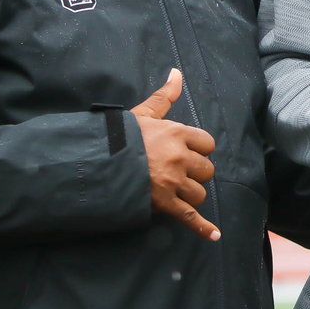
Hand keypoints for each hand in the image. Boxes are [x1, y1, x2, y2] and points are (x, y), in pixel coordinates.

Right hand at [131, 69, 220, 239]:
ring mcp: (173, 183)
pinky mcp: (165, 204)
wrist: (95, 163)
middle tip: (177, 172)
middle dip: (195, 173)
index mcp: (177, 134)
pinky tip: (214, 236)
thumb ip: (164, 96)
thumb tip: (176, 73)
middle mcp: (180, 158)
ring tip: (174, 191)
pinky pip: (190, 218)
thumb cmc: (119, 137)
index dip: (198, 149)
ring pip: (199, 193)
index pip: (207, 144)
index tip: (186, 152)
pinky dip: (203, 228)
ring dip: (190, 194)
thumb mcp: (142, 112)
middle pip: (206, 170)